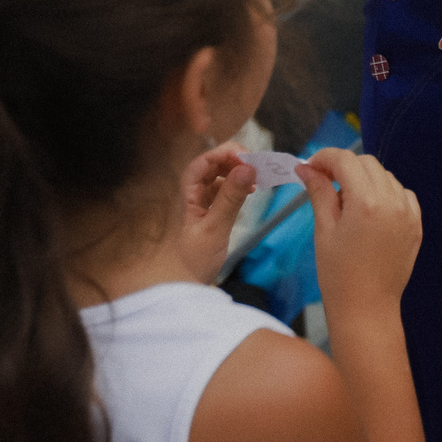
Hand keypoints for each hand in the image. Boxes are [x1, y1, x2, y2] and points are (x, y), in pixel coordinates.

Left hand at [177, 145, 259, 283]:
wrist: (186, 287)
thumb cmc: (194, 261)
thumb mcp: (216, 228)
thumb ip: (231, 198)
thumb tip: (248, 168)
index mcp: (185, 195)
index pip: (203, 162)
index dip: (224, 153)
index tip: (248, 157)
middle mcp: (191, 195)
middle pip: (211, 166)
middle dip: (234, 161)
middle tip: (256, 165)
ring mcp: (199, 203)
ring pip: (218, 177)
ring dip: (237, 172)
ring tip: (256, 178)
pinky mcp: (209, 212)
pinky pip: (223, 190)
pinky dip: (237, 187)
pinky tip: (250, 191)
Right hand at [302, 148, 420, 323]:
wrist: (367, 308)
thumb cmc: (338, 274)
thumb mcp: (324, 230)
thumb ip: (319, 192)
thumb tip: (306, 167)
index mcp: (366, 202)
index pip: (345, 160)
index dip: (325, 157)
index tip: (311, 166)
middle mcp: (392, 202)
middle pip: (367, 163)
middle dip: (344, 166)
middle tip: (324, 182)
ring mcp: (408, 213)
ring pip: (385, 176)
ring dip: (365, 179)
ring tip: (346, 202)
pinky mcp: (416, 225)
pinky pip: (402, 194)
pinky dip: (385, 193)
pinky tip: (369, 211)